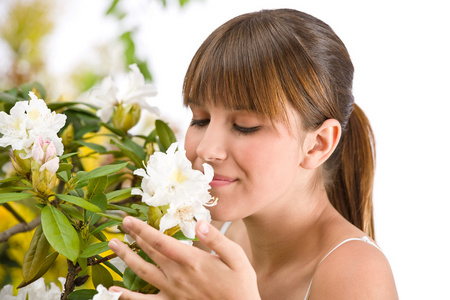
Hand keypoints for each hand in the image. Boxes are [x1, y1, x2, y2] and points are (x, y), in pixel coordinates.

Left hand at [108, 216, 260, 299]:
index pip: (160, 242)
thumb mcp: (236, 257)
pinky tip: (112, 290)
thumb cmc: (240, 285)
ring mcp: (172, 291)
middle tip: (121, 224)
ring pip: (142, 272)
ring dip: (126, 258)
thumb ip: (216, 239)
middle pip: (149, 252)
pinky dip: (126, 297)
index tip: (129, 220)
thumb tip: (199, 223)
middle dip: (133, 237)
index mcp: (192, 260)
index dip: (142, 230)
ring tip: (113, 246)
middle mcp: (177, 275)